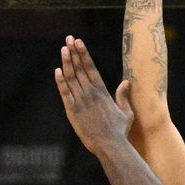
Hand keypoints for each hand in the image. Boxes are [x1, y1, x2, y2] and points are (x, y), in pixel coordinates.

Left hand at [55, 35, 133, 154]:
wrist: (109, 145)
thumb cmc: (120, 131)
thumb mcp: (126, 112)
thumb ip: (123, 96)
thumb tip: (126, 82)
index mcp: (102, 92)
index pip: (91, 68)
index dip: (84, 54)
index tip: (79, 42)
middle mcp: (90, 93)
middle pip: (79, 68)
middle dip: (74, 52)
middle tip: (69, 39)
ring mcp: (80, 101)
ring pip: (70, 78)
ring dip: (66, 62)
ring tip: (63, 49)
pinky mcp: (72, 111)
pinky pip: (64, 93)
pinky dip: (60, 81)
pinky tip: (57, 70)